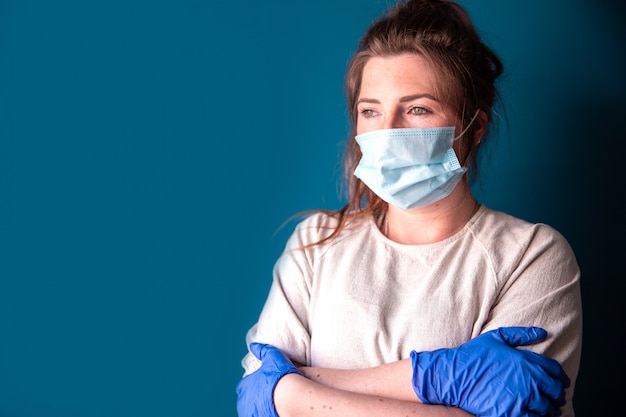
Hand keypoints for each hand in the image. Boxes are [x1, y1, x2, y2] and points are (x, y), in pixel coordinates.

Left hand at [236, 343, 301, 416]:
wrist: (288, 394)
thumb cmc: (279, 375)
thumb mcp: (272, 356)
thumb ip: (262, 350)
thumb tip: (254, 346)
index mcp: (244, 387)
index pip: (243, 386)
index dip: (252, 385)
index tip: (261, 384)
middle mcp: (244, 403)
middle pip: (246, 400)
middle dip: (254, 398)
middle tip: (266, 396)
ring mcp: (252, 414)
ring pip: (252, 411)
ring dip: (258, 408)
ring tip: (270, 404)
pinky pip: (261, 416)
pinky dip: (266, 413)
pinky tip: (274, 411)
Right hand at [411, 327, 569, 416]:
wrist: (455, 376)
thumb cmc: (473, 356)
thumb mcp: (496, 337)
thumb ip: (522, 334)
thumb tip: (542, 332)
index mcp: (527, 361)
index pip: (555, 371)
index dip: (560, 377)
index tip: (560, 382)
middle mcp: (529, 381)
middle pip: (554, 391)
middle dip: (557, 395)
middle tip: (555, 398)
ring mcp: (522, 399)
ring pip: (547, 408)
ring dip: (550, 409)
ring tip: (547, 410)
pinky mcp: (512, 414)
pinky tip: (533, 415)